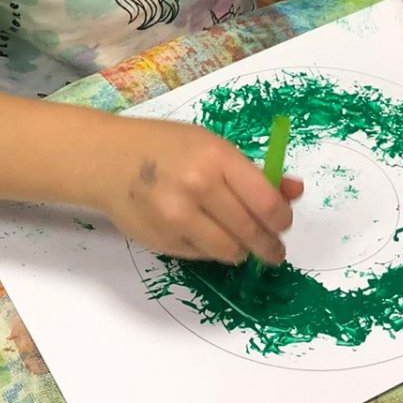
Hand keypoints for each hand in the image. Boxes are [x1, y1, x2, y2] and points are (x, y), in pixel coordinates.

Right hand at [90, 117, 302, 265]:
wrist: (108, 160)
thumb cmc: (165, 147)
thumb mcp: (211, 146)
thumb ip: (253, 172)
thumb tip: (294, 192)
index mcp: (216, 157)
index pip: (266, 203)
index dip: (282, 220)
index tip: (283, 225)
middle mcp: (198, 187)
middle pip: (251, 232)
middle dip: (269, 246)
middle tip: (273, 250)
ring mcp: (177, 217)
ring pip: (229, 252)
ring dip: (241, 251)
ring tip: (240, 243)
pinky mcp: (163, 241)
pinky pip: (202, 256)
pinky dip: (210, 250)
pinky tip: (202, 233)